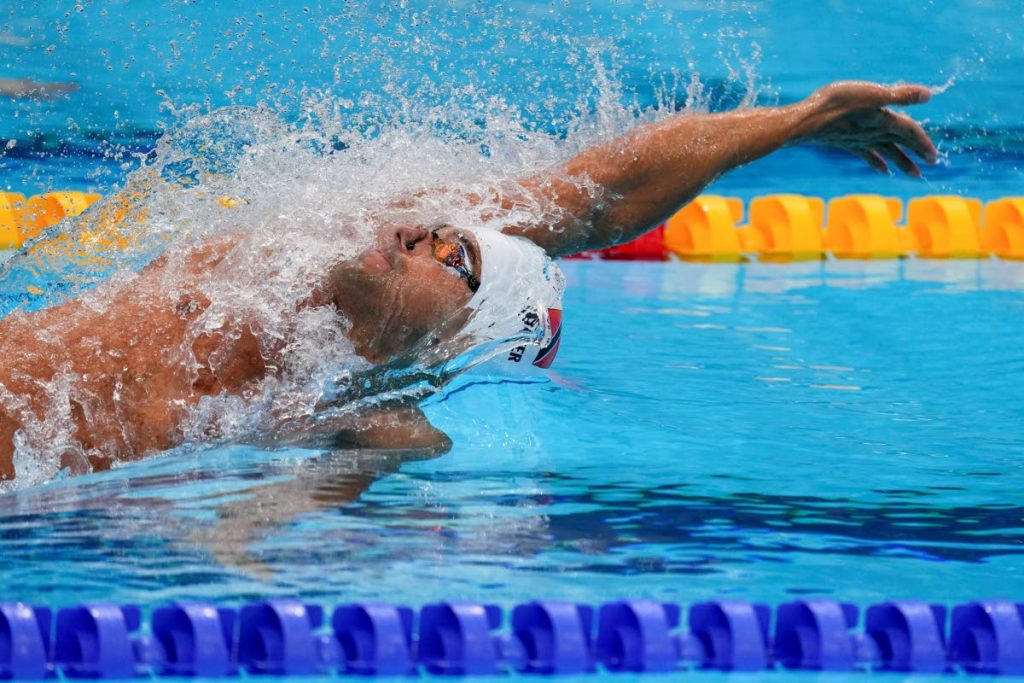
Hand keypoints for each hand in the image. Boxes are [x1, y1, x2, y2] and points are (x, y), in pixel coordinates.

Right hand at [799, 81, 937, 176]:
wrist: (806, 121)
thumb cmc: (837, 104)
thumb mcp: (872, 93)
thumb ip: (900, 95)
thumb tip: (928, 95)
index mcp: (884, 121)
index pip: (910, 131)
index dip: (923, 141)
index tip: (934, 155)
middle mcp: (874, 133)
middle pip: (901, 143)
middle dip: (917, 152)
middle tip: (932, 162)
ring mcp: (860, 139)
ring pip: (887, 152)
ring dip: (901, 162)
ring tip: (914, 174)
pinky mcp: (846, 141)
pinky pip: (867, 154)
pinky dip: (877, 162)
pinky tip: (883, 170)